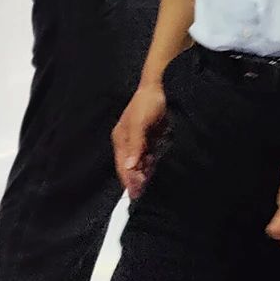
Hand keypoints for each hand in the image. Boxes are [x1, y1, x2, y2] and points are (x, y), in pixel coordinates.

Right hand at [112, 83, 169, 199]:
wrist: (158, 87)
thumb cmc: (147, 104)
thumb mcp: (140, 124)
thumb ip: (135, 145)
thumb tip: (129, 166)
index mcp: (121, 139)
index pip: (123, 165)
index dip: (128, 179)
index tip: (134, 193)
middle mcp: (126, 141)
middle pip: (129, 166)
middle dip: (134, 179)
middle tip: (140, 193)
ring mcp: (137, 140)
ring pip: (138, 162)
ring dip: (142, 173)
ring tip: (144, 186)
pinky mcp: (147, 137)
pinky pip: (147, 155)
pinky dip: (149, 164)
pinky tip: (151, 170)